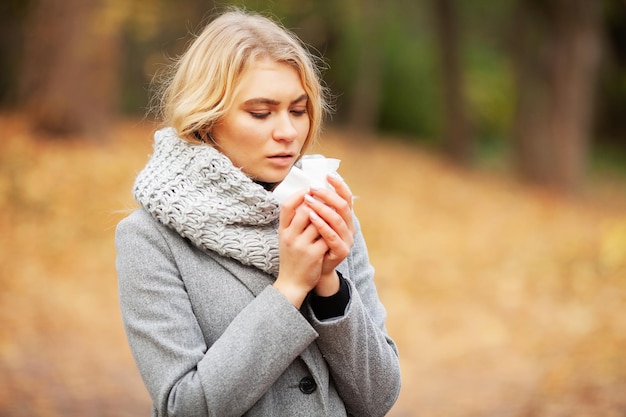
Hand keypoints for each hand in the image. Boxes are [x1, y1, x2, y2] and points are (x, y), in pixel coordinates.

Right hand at [274, 190, 328, 307]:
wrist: (292, 283)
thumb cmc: (291, 257)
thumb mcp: (286, 238)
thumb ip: (293, 221)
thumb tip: (307, 198)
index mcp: (282, 230)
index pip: (287, 206)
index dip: (299, 194)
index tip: (310, 189)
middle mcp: (289, 236)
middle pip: (306, 211)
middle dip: (319, 204)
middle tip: (328, 200)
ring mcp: (301, 246)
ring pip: (319, 222)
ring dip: (328, 217)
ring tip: (334, 214)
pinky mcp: (313, 254)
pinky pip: (327, 237)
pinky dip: (332, 233)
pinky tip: (336, 231)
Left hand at [304, 174, 354, 293]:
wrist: (314, 270)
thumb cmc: (314, 243)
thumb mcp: (316, 223)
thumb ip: (318, 207)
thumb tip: (310, 185)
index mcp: (346, 218)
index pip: (346, 197)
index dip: (339, 185)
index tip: (327, 175)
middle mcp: (349, 227)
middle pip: (343, 206)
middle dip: (327, 194)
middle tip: (312, 188)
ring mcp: (347, 239)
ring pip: (337, 219)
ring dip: (322, 207)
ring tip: (308, 199)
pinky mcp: (341, 251)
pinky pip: (331, 235)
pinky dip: (321, 224)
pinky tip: (311, 216)